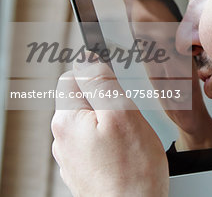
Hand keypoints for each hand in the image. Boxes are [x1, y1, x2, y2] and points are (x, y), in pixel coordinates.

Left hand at [51, 55, 168, 196]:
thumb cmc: (132, 169)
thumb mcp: (122, 113)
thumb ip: (101, 82)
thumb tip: (87, 59)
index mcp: (67, 120)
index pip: (73, 76)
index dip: (97, 75)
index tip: (116, 88)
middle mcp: (63, 138)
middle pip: (83, 100)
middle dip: (107, 102)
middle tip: (128, 119)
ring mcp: (72, 156)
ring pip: (92, 122)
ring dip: (110, 123)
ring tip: (129, 140)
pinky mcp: (84, 169)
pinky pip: (96, 143)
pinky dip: (110, 142)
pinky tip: (124, 155)